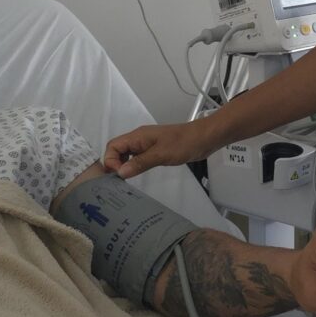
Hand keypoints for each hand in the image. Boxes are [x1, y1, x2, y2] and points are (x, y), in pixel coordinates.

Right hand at [103, 118, 218, 178]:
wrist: (205, 137)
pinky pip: (138, 157)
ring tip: (125, 180)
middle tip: (119, 180)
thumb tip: (119, 173)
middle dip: (114, 164)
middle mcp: (140, 139)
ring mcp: (148, 144)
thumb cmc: (184, 143)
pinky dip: (133, 165)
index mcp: (138, 136)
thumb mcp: (161, 154)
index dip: (110, 161)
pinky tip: (137, 174)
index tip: (119, 175)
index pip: (113, 146)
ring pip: (127, 154)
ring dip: (123, 165)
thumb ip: (140, 163)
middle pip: (117, 150)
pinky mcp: (156, 150)